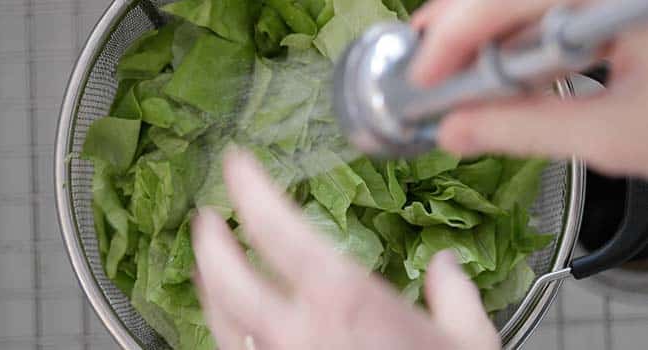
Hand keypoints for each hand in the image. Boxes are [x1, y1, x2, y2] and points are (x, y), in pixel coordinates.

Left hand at [191, 151, 499, 349]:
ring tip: (211, 266)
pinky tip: (238, 329)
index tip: (236, 164)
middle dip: (208, 241)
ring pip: (220, 323)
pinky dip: (229, 335)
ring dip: (209, 287)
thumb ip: (455, 296)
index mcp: (346, 302)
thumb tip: (444, 267)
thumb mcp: (470, 343)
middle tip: (206, 219)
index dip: (249, 189)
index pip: (278, 230)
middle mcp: (299, 335)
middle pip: (225, 278)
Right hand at [409, 0, 647, 177]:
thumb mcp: (607, 135)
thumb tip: (454, 131)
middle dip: (459, 30)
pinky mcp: (605, 12)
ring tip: (452, 77)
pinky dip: (515, 45)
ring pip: (520, 7)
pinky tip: (498, 75)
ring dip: (484, 41)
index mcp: (609, 1)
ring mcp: (601, 3)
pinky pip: (546, 17)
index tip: (421, 76)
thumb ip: (524, 130)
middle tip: (422, 66)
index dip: (455, 34)